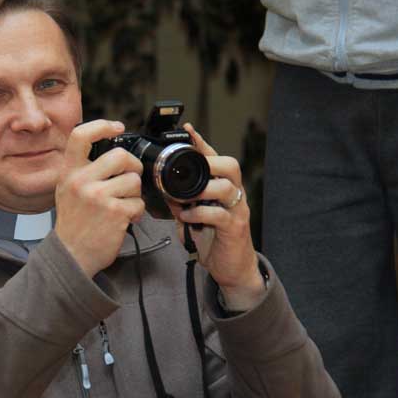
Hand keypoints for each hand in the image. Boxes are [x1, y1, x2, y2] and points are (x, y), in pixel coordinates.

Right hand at [55, 120, 144, 277]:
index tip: (117, 127)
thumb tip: (111, 150)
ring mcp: (98, 196)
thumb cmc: (73, 223)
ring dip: (134, 194)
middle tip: (130, 178)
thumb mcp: (67, 190)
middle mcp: (81, 181)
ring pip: (133, 180)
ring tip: (123, 205)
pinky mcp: (115, 212)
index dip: (102, 126)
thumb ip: (83, 170)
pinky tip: (125, 219)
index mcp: (69, 172)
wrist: (71, 254)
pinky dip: (136, 212)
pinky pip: (138, 203)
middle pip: (120, 156)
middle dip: (132, 167)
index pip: (81, 136)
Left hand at [167, 123, 264, 310]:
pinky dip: (201, 213)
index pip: (213, 158)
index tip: (187, 130)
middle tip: (189, 170)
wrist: (231, 267)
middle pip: (230, 165)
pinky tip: (188, 217)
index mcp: (222, 187)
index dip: (201, 143)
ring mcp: (237, 210)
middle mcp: (234, 194)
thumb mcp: (191, 214)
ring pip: (228, 188)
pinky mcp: (235, 228)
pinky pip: (220, 214)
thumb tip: (160, 185)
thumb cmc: (212, 238)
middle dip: (209, 162)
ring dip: (203, 189)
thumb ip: (179, 199)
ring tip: (185, 198)